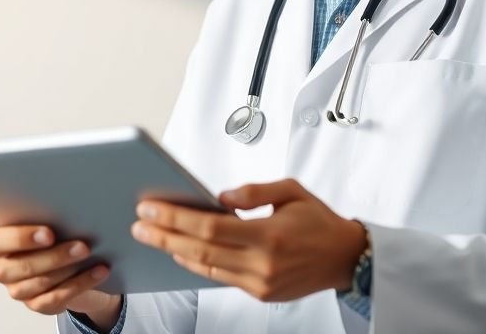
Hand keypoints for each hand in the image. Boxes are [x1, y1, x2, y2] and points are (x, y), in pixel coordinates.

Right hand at [0, 224, 122, 322]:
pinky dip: (80, 284)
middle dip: (55, 256)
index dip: (20, 238)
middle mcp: (3, 269)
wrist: (71, 262)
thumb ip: (45, 217)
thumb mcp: (47, 221)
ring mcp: (18, 290)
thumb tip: (66, 208)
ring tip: (91, 256)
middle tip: (82, 246)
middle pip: (22, 266)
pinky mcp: (37, 305)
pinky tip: (98, 271)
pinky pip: (56, 298)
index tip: (50, 233)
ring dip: (69, 269)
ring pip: (40, 283)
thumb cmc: (54, 233)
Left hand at [131, 178, 366, 302]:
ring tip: (151, 235)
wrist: (346, 258)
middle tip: (139, 224)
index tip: (151, 208)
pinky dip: (197, 264)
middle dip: (163, 236)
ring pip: (205, 268)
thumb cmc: (320, 222)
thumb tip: (220, 197)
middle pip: (199, 251)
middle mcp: (263, 264)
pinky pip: (219, 278)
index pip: (210, 228)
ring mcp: (260, 283)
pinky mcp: (259, 294)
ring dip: (174, 251)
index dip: (175, 218)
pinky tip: (180, 250)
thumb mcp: (291, 191)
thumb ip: (254, 192)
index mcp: (270, 235)